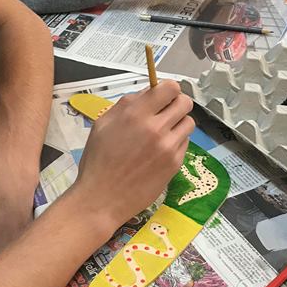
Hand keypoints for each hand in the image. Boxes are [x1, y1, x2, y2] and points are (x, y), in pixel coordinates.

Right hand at [73, 79, 194, 231]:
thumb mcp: (103, 124)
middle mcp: (156, 128)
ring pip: (188, 123)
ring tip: (163, 133)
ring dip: (178, 124)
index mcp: (136, 114)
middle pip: (185, 103)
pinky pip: (185, 143)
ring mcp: (169, 147)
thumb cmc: (97, 160)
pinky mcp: (175, 164)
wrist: (101, 198)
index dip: (168, 89)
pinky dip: (176, 142)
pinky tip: (160, 151)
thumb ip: (127, 104)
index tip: (162, 96)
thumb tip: (148, 93)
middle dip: (176, 104)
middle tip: (165, 113)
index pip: (170, 88)